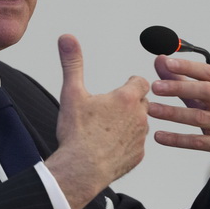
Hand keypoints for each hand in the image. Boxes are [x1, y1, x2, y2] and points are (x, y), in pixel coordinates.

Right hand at [44, 34, 150, 208]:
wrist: (80, 170)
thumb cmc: (77, 134)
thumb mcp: (72, 93)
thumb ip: (72, 63)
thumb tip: (67, 38)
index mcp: (125, 98)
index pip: (140, 81)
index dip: (131, 83)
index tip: (122, 86)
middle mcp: (138, 116)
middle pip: (142, 102)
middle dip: (130, 102)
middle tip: (110, 108)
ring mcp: (140, 137)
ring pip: (141, 123)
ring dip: (130, 122)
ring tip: (108, 128)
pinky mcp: (138, 156)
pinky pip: (137, 145)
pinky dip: (127, 143)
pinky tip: (110, 146)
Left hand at [148, 55, 209, 208]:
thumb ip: (184, 81)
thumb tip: (160, 61)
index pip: (208, 73)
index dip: (188, 67)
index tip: (167, 63)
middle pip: (206, 91)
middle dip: (179, 87)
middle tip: (155, 87)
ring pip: (199, 117)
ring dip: (173, 113)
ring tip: (151, 110)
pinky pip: (198, 141)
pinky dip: (177, 139)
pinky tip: (159, 136)